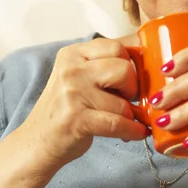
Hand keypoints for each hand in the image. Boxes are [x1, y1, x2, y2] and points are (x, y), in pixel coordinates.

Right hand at [18, 38, 148, 165]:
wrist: (37, 141)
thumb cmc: (67, 108)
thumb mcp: (81, 76)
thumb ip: (107, 63)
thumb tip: (149, 53)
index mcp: (73, 53)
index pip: (116, 46)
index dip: (130, 63)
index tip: (130, 77)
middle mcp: (71, 69)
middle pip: (124, 68)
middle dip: (132, 86)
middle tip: (127, 98)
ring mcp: (72, 93)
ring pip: (123, 101)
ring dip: (129, 114)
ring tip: (124, 119)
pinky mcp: (76, 119)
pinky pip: (118, 123)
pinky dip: (132, 130)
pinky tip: (137, 133)